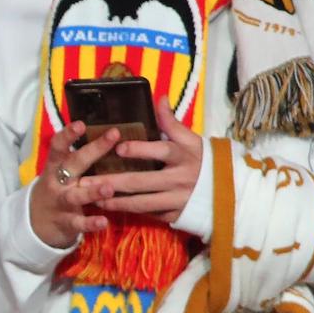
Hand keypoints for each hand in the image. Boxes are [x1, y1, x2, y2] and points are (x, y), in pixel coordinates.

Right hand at [28, 122, 121, 248]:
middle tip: (113, 135)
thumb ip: (78, 160)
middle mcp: (57, 183)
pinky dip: (90, 223)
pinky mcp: (65, 223)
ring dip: (92, 191)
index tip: (81, 124)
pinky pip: (78, 223)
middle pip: (74, 164)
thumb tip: (108, 137)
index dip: (67, 135)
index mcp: (55, 167)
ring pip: (75, 196)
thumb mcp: (59, 174)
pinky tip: (103, 222)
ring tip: (109, 188)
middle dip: (93, 150)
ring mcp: (60, 203)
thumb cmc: (56, 192)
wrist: (33, 225)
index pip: (58, 147)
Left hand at [85, 98, 204, 223]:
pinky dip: (128, 212)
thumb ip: (171, 122)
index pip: (162, 150)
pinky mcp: (175, 215)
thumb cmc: (203, 160)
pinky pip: (149, 214)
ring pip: (141, 202)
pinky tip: (109, 208)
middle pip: (142, 181)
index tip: (118, 148)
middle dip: (112, 181)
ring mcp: (177, 199)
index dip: (141, 149)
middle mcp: (180, 178)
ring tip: (91, 197)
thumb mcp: (191, 139)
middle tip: (85, 182)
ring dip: (114, 201)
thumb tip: (159, 98)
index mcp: (184, 155)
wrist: (228, 191)